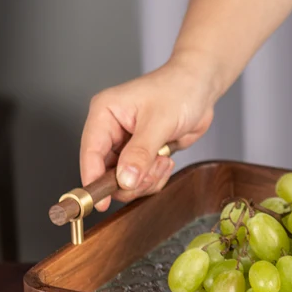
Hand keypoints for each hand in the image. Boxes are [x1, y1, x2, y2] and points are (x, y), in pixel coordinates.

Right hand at [80, 55, 217, 210]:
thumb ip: (140, 153)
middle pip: (107, 173)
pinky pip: (143, 180)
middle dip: (132, 179)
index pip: (90, 152)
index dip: (93, 179)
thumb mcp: (158, 122)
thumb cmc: (178, 90)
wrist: (201, 88)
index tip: (100, 203)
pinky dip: (155, 177)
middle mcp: (112, 131)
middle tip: (153, 169)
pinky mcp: (143, 155)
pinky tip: (166, 159)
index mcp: (105, 114)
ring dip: (147, 178)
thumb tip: (124, 180)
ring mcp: (127, 145)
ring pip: (126, 180)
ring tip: (163, 160)